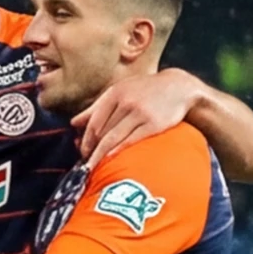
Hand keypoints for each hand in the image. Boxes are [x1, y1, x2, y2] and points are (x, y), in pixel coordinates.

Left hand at [72, 63, 202, 165]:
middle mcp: (126, 102)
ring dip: (101, 154)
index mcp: (115, 93)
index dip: (86, 139)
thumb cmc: (145, 91)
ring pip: (114, 137)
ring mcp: (140, 113)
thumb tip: (73, 123)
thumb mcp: (120, 91)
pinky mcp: (154, 124)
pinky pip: (132, 140)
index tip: (82, 152)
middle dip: (92, 149)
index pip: (94, 121)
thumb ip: (97, 107)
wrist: (178, 87)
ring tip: (94, 167)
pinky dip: (119, 151)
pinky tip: (111, 160)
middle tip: (86, 163)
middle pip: (102, 131)